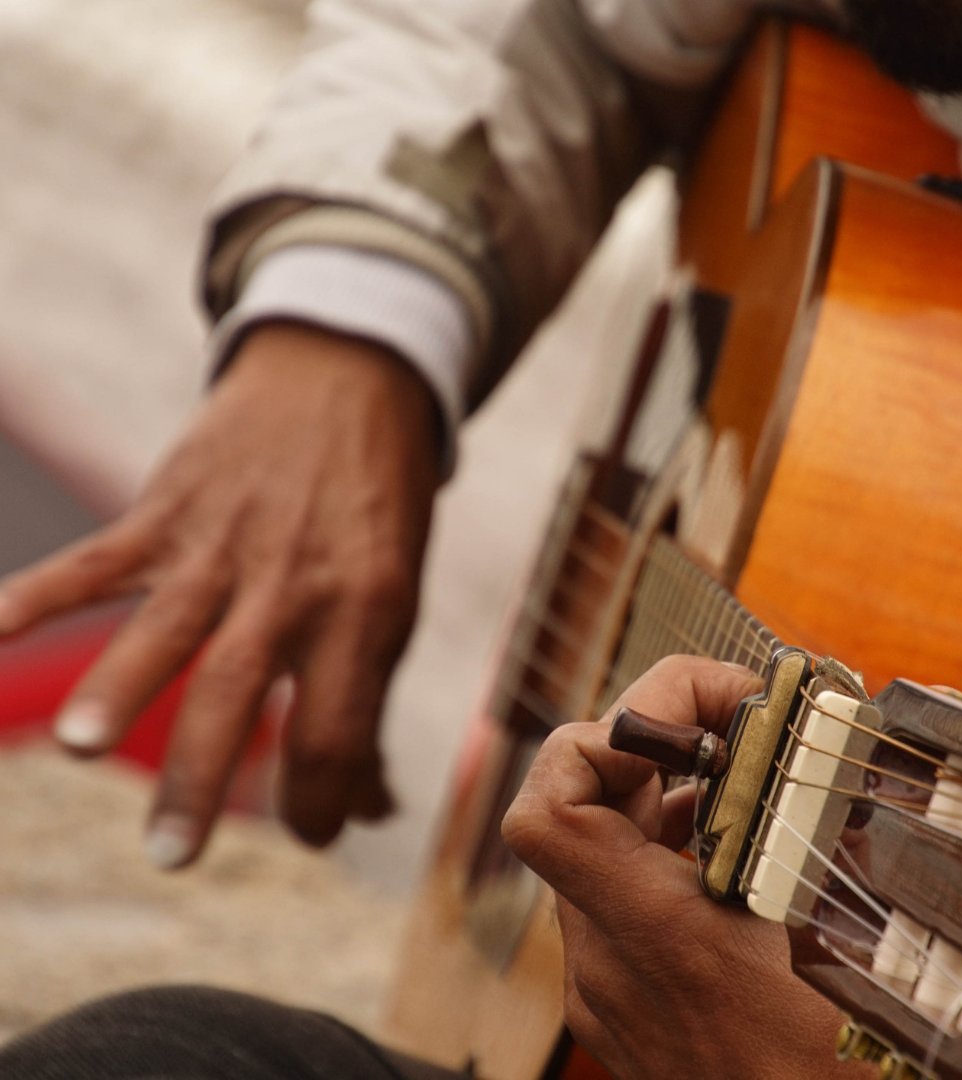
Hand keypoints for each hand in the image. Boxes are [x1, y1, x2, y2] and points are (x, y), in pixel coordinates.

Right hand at [0, 322, 440, 866]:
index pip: (339, 730)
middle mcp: (292, 583)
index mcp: (366, 611)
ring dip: (117, 689)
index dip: (326, 800)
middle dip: (204, 777)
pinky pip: (95, 561)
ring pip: (165, 628)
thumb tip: (371, 808)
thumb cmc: (376, 513)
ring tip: (79, 748)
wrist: (349, 383)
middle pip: (241, 691)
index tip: (311, 832)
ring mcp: (223, 545)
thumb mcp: (399, 600)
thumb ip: (371, 700)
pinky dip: (33, 598)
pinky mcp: (170, 511)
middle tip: (171, 855)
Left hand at [502, 656, 873, 1079]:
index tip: (677, 726)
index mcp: (661, 941)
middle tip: (724, 716)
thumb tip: (812, 768)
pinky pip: (617, 888)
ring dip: (652, 785)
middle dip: (644, 737)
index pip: (547, 812)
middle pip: (576, 803)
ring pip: (596, 842)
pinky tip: (723, 835)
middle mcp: (608, 961)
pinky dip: (659, 840)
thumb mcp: (852, 951)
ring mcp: (609, 981)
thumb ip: (815, 850)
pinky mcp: (626, 997)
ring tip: (731, 764)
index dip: (594, 741)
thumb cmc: (829, 1078)